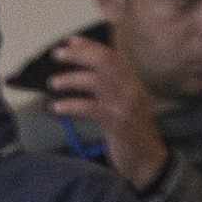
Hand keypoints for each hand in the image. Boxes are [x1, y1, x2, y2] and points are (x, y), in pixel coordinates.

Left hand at [50, 36, 168, 192]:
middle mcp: (131, 88)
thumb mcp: (124, 104)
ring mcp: (125, 105)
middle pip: (104, 61)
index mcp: (132, 81)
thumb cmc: (131, 132)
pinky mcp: (117, 123)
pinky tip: (57, 107)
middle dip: (78, 55)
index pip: (111, 55)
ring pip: (96, 81)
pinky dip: (71, 105)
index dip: (89, 46)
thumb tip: (83, 73)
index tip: (70, 41)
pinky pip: (90, 108)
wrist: (148, 160)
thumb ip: (110, 88)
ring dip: (71, 79)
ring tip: (53, 83)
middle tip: (57, 54)